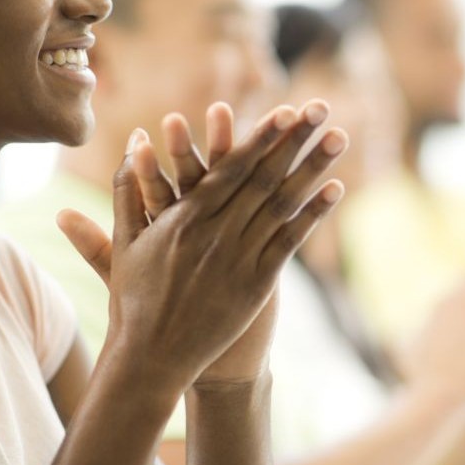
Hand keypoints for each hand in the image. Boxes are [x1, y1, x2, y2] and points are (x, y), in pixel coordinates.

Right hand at [57, 99, 348, 391]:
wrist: (152, 357)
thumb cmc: (134, 298)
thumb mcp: (124, 239)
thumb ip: (128, 188)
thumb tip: (134, 139)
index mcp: (185, 217)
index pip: (232, 167)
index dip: (261, 137)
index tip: (285, 110)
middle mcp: (216, 232)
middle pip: (265, 177)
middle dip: (295, 139)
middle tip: (321, 107)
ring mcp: (239, 258)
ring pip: (283, 204)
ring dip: (314, 168)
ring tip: (340, 138)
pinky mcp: (256, 285)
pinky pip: (290, 243)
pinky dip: (314, 215)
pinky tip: (336, 191)